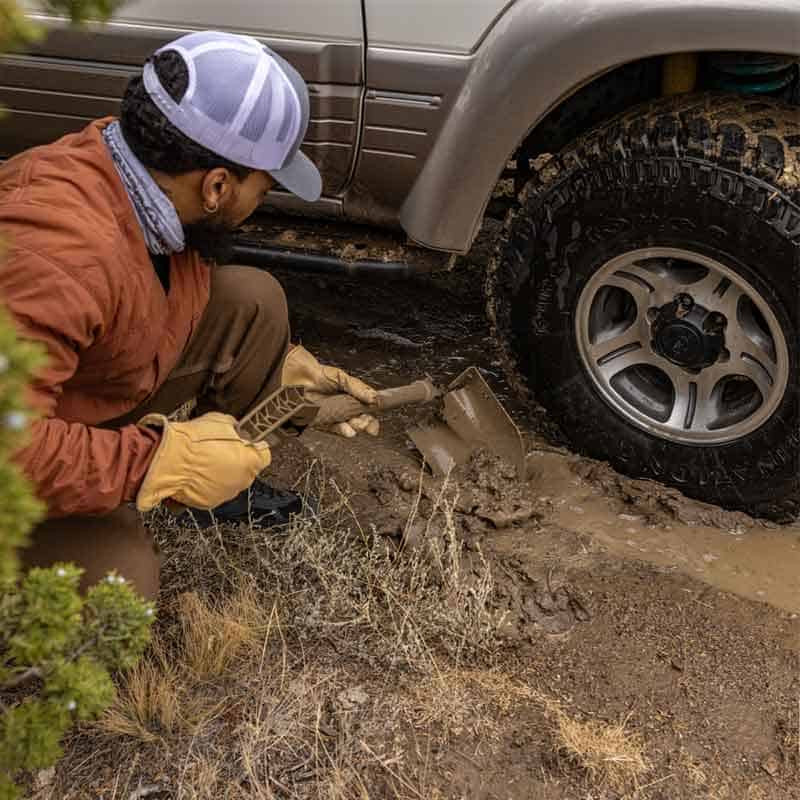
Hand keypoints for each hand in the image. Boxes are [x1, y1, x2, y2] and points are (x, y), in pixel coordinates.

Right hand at [136, 412, 270, 510]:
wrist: (166, 461)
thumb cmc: (192, 441)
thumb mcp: (219, 421)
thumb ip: (234, 428)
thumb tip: (236, 428)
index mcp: (251, 462)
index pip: (264, 456)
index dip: (253, 448)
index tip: (245, 444)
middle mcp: (242, 481)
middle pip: (247, 470)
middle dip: (236, 460)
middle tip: (219, 450)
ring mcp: (225, 494)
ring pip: (229, 481)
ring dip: (221, 473)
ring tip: (204, 461)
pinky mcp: (208, 503)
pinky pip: (213, 491)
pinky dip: (207, 484)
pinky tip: (196, 472)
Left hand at [281, 345, 379, 437]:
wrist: (295, 374)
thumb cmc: (317, 373)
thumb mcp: (341, 378)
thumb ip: (358, 388)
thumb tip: (374, 398)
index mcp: (349, 399)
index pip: (364, 412)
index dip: (371, 420)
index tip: (375, 424)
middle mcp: (340, 410)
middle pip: (357, 422)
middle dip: (364, 425)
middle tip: (368, 425)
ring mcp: (330, 417)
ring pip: (345, 427)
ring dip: (354, 428)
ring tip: (357, 426)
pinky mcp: (318, 422)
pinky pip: (330, 429)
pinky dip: (340, 430)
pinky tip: (347, 430)